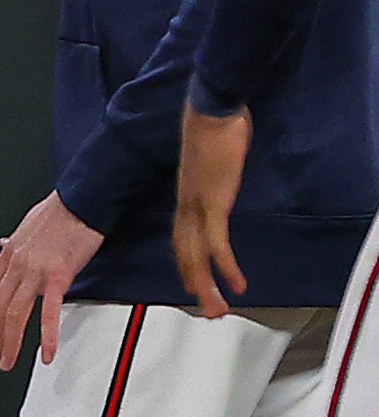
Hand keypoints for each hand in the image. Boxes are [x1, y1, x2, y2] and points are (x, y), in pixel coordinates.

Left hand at [0, 192, 104, 369]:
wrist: (81, 202)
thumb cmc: (60, 212)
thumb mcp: (28, 224)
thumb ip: (16, 241)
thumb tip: (4, 243)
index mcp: (10, 253)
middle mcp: (17, 264)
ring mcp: (35, 271)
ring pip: (14, 314)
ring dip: (9, 342)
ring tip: (8, 361)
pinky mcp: (58, 277)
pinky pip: (48, 313)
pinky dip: (46, 336)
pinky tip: (47, 353)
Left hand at [175, 103, 252, 317]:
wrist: (211, 107)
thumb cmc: (214, 124)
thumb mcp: (211, 155)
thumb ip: (213, 170)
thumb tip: (221, 171)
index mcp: (186, 192)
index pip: (181, 235)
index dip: (186, 260)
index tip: (191, 280)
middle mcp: (186, 202)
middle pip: (185, 252)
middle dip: (194, 282)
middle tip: (204, 308)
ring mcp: (198, 203)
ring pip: (197, 254)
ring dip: (206, 285)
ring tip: (217, 309)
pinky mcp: (214, 200)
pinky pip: (217, 242)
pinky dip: (224, 266)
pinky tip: (236, 284)